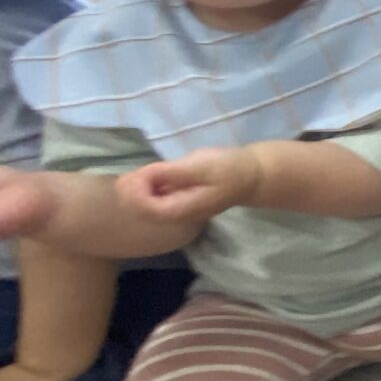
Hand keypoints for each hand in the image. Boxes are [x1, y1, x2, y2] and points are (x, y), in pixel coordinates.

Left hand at [117, 148, 261, 224]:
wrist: (251, 175)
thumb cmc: (229, 169)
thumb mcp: (200, 167)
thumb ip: (171, 173)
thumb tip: (143, 176)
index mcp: (183, 209)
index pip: (148, 209)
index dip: (135, 194)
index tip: (134, 174)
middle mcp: (178, 214)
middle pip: (144, 211)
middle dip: (131, 193)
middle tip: (129, 172)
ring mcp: (178, 207)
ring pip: (148, 204)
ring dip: (138, 188)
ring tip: (136, 171)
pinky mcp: (179, 198)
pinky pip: (157, 197)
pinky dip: (148, 185)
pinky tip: (149, 173)